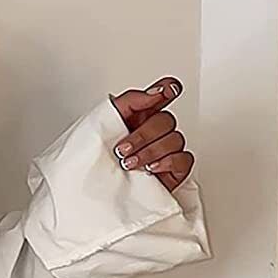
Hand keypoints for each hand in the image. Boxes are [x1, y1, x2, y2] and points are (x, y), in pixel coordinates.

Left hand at [107, 78, 194, 193]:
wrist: (92, 187)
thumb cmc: (96, 156)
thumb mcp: (105, 120)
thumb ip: (132, 100)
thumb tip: (155, 92)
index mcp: (140, 115)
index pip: (162, 94)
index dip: (169, 89)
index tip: (168, 90)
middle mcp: (154, 130)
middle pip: (166, 120)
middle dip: (143, 135)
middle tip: (123, 148)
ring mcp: (165, 149)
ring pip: (175, 139)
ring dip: (150, 151)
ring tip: (130, 163)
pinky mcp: (173, 169)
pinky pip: (184, 159)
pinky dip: (167, 162)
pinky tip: (150, 168)